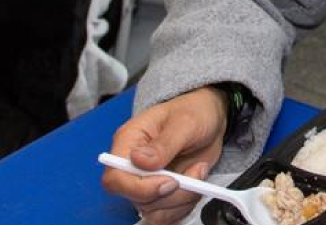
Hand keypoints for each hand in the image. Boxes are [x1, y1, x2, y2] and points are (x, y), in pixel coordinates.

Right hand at [102, 87, 228, 224]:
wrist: (210, 117)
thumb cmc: (194, 111)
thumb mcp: (184, 121)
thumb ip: (163, 143)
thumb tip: (139, 161)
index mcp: (128, 142)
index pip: (115, 178)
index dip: (140, 188)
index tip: (169, 181)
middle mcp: (133, 165)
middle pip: (136, 199)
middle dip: (170, 195)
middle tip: (193, 175)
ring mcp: (148, 181)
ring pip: (153, 211)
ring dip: (181, 200)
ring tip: (197, 173)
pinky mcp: (163, 193)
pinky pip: (167, 214)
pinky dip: (185, 205)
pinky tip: (196, 184)